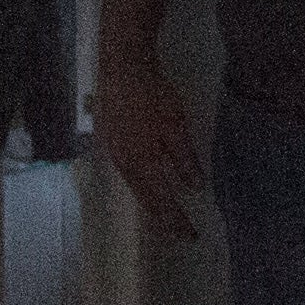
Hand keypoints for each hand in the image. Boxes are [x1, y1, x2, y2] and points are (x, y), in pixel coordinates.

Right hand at [98, 55, 203, 224]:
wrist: (121, 67)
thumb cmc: (152, 96)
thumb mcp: (175, 126)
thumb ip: (184, 159)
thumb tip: (195, 188)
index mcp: (141, 163)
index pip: (162, 200)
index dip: (176, 219)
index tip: (190, 236)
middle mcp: (125, 164)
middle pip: (146, 198)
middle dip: (163, 217)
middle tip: (178, 235)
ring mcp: (114, 152)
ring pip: (135, 186)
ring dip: (151, 203)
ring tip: (164, 217)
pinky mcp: (110, 140)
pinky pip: (128, 173)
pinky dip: (141, 186)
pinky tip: (146, 185)